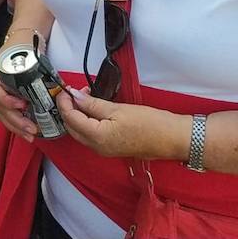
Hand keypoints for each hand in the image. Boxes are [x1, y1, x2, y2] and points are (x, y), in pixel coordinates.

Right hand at [0, 47, 38, 139]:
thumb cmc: (25, 46)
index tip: (22, 105)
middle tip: (32, 130)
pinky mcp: (6, 95)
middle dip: (15, 121)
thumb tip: (64, 90)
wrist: (22, 38)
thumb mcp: (29, 54)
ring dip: (15, 126)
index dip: (6, 101)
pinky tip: (27, 130)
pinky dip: (16, 122)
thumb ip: (40, 70)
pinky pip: (7, 112)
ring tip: (30, 136)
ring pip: (1, 113)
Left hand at [57, 87, 187, 159]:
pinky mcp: (111, 148)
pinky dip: (87, 121)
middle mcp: (96, 147)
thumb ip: (93, 104)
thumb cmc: (150, 123)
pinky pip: (91, 135)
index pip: (70, 118)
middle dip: (68, 108)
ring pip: (80, 131)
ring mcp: (104, 150)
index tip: (65, 88)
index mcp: (97, 137)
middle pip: (71, 127)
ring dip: (78, 114)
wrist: (173, 139)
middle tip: (75, 91)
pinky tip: (94, 109)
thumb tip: (74, 96)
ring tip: (86, 97)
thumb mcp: (118, 109)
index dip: (64, 102)